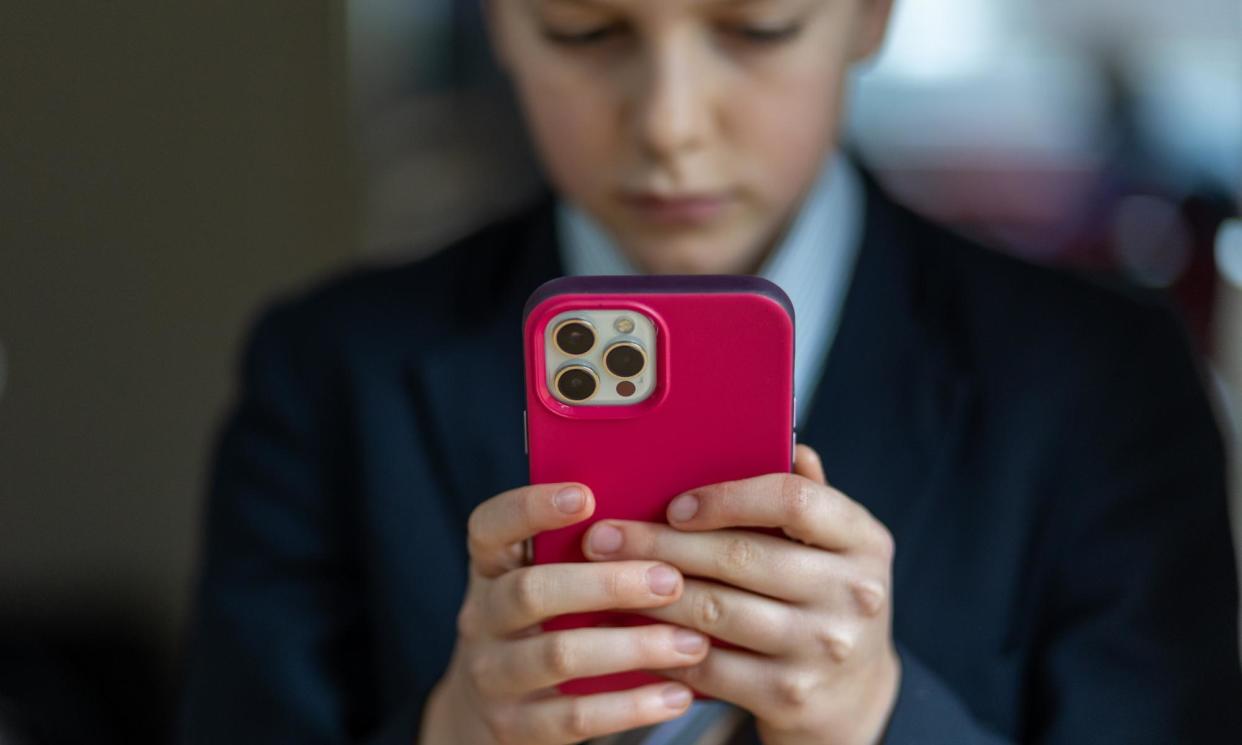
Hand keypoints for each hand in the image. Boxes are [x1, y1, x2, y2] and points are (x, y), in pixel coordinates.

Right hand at [419, 481, 708, 744]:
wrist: (486, 715)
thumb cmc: (543, 626)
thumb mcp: (542, 583)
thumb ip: (583, 552)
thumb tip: (661, 518)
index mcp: (490, 568)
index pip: (491, 526)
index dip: (531, 507)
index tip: (586, 496)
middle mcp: (482, 617)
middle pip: (532, 591)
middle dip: (607, 583)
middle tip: (672, 580)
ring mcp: (492, 675)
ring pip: (559, 654)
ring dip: (633, 646)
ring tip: (693, 643)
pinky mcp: (514, 727)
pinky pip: (574, 716)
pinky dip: (631, 706)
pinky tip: (678, 695)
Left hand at [580, 445, 900, 744]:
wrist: (854, 695)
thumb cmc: (826, 598)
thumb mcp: (834, 546)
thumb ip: (807, 496)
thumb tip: (785, 443)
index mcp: (863, 540)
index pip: (793, 500)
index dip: (726, 498)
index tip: (675, 505)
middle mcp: (852, 593)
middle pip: (740, 556)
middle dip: (660, 544)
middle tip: (604, 538)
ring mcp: (823, 648)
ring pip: (716, 611)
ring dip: (650, 594)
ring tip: (607, 581)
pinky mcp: (790, 695)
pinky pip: (710, 666)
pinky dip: (663, 647)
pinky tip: (631, 631)